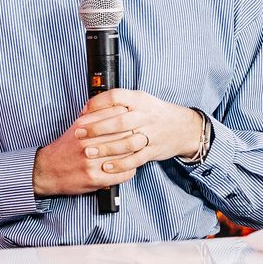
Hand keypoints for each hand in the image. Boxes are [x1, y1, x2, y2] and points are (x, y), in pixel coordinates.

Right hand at [33, 100, 140, 196]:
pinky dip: (130, 170)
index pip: (117, 117)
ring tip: (137, 152)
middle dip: (136, 135)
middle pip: (124, 135)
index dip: (130, 118)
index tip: (135, 120)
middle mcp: (88, 143)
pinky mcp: (94, 179)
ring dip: (135, 154)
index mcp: (85, 126)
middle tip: (142, 136)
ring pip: (127, 155)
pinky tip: (129, 167)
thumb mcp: (78, 125)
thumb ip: (96, 115)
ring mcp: (91, 162)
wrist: (47, 170)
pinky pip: (123, 174)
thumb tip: (118, 105)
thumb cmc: (66, 147)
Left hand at [69, 88, 207, 169]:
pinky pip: (136, 159)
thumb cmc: (155, 113)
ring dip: (106, 148)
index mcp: (140, 100)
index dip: (97, 104)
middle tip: (79, 134)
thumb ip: (119, 103)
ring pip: (126, 142)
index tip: (83, 112)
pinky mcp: (153, 150)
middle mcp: (146, 115)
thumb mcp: (140, 100)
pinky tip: (107, 167)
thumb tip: (89, 107)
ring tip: (89, 152)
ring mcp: (151, 134)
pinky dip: (120, 165)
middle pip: (119, 120)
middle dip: (96, 128)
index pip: (116, 96)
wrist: (183, 128)